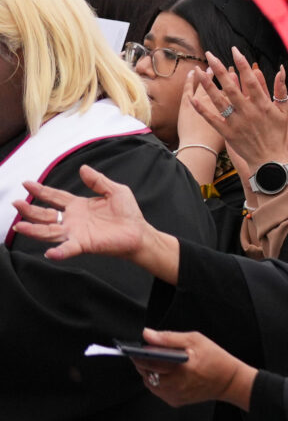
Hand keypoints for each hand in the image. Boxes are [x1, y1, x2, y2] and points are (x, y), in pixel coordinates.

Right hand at [14, 165, 182, 282]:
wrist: (139, 231)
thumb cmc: (128, 213)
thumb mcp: (114, 190)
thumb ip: (98, 180)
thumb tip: (83, 168)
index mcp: (78, 205)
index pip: (55, 197)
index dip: (41, 191)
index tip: (27, 184)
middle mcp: (73, 220)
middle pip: (45, 215)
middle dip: (30, 210)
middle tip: (16, 203)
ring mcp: (76, 232)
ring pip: (49, 231)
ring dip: (33, 229)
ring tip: (18, 225)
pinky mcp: (84, 244)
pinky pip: (68, 248)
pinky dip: (58, 251)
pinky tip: (48, 252)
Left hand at [131, 329, 256, 408]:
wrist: (228, 381)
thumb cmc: (215, 358)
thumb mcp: (196, 340)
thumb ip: (169, 338)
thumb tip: (147, 334)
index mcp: (181, 367)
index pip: (148, 361)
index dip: (138, 355)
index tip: (134, 349)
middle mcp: (176, 384)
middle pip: (146, 373)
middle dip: (143, 363)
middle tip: (149, 354)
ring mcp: (174, 395)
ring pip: (150, 383)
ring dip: (150, 372)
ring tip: (159, 364)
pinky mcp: (175, 401)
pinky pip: (158, 391)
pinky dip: (158, 382)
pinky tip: (167, 374)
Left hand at [189, 53, 287, 174]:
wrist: (268, 159)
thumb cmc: (277, 135)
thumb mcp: (283, 111)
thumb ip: (280, 90)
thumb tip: (281, 71)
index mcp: (262, 104)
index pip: (251, 79)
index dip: (242, 64)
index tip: (234, 50)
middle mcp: (248, 111)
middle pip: (231, 86)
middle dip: (220, 69)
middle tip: (210, 54)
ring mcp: (236, 122)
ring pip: (219, 100)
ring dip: (207, 85)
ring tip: (198, 70)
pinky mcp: (227, 132)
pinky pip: (211, 118)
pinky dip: (201, 108)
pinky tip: (192, 97)